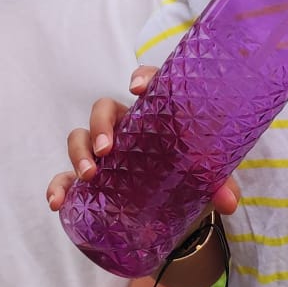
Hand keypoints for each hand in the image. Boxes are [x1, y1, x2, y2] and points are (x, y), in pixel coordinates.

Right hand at [45, 65, 242, 215]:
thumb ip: (217, 183)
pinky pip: (66, 177)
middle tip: (108, 149)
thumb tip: (229, 200)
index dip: (142, 77)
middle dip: (100, 124)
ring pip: (80, 137)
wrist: (173, 209)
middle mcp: (125, 127)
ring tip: (90, 175)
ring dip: (79, 152)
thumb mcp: (204, 178)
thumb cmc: (187, 176)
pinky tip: (57, 202)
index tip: (136, 87)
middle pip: (104, 109)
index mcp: (155, 115)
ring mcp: (104, 153)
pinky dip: (59, 186)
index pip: (148, 84)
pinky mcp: (91, 180)